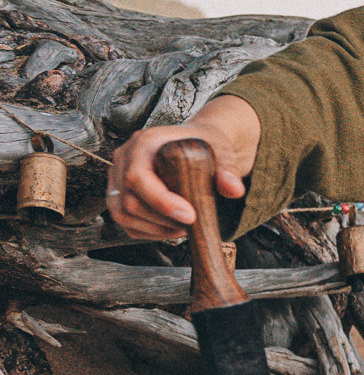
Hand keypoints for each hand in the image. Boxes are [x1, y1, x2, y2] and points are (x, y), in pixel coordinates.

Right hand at [106, 95, 261, 240]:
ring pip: (123, 214)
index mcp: (144, 142)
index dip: (161, 201)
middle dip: (162, 220)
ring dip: (155, 229)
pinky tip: (171, 229)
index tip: (190, 216)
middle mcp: (125, 158)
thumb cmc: (205, 144)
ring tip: (184, 228)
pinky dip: (147, 232)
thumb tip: (234, 189)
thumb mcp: (221, 151)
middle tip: (192, 224)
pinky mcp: (119, 194)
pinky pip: (125, 221)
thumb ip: (228, 169)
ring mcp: (118, 177)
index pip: (138, 177)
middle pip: (129, 201)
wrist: (198, 143)